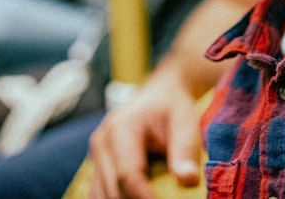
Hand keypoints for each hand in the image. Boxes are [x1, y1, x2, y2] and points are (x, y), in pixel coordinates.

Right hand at [87, 71, 202, 198]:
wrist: (159, 96)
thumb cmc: (172, 108)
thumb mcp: (185, 121)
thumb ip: (185, 149)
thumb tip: (187, 179)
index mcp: (120, 128)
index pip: (127, 174)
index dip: (144, 198)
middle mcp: (102, 142)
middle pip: (113, 190)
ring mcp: (96, 156)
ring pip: (102, 196)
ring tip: (154, 197)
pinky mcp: (97, 168)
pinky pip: (99, 194)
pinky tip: (138, 197)